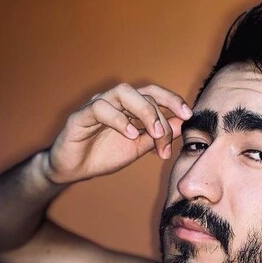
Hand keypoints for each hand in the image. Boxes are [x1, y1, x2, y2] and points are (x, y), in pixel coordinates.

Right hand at [43, 83, 192, 184]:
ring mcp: (96, 106)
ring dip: (143, 112)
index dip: (172, 100)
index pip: (153, 94)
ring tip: (152, 134)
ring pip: (122, 93)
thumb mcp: (136, 147)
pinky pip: (100, 108)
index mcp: (128, 107)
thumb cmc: (103, 155)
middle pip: (142, 92)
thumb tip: (182, 124)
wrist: (73, 170)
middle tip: (165, 135)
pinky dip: (119, 119)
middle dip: (159, 112)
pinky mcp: (80, 117)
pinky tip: (130, 134)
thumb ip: (157, 136)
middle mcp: (113, 101)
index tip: (188, 115)